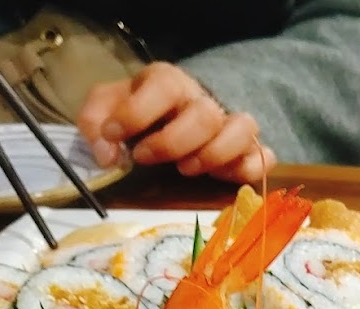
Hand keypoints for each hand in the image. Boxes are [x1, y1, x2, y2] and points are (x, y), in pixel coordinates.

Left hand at [77, 62, 275, 183]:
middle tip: (145, 158)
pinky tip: (222, 176)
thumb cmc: (142, 113)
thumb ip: (96, 121)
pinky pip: (263, 157)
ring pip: (241, 131)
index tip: (113, 137)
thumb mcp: (108, 107)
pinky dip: (247, 169)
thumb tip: (106, 154)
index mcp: (170, 82)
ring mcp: (232, 125)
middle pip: (205, 115)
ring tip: (185, 169)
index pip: (165, 86)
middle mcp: (206, 100)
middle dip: (171, 143)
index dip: (136, 113)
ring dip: (212, 156)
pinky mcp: (249, 151)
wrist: (178, 113)